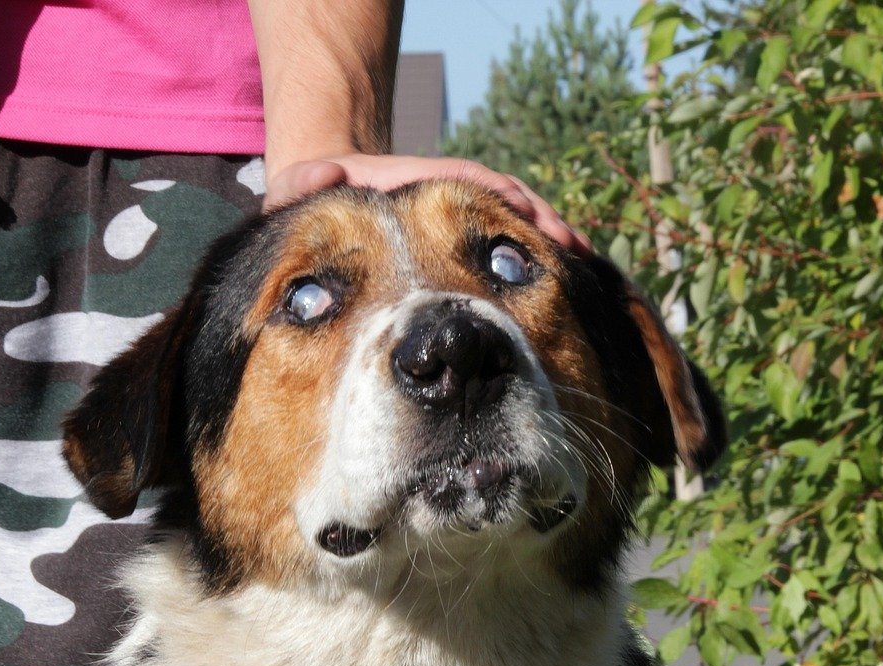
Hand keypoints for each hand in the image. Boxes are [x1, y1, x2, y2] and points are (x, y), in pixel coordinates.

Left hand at [264, 154, 591, 253]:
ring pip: (515, 221)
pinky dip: (536, 254)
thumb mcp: (300, 184)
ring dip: (549, 237)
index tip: (528, 216)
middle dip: (542, 218)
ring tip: (582, 260)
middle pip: (507, 198)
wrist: (328, 193)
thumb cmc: (316, 196)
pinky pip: (507, 243)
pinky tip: (565, 274)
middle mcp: (450, 194)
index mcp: (420, 182)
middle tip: (573, 246)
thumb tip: (328, 174)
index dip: (500, 197)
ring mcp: (462, 216)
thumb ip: (302, 180)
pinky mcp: (465, 239)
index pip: (469, 183)